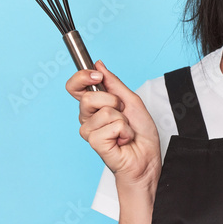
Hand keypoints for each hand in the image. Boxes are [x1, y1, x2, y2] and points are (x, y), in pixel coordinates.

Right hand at [65, 60, 160, 190]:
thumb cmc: (140, 134)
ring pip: (105, 112)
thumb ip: (114, 83)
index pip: (75, 87)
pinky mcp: (95, 143)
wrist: (147, 158)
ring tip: (125, 131)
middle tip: (123, 114)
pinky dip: (125, 132)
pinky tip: (123, 140)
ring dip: (123, 120)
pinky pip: (112, 126)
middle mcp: (88, 118)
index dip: (81, 77)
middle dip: (113, 102)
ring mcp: (90, 132)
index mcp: (94, 106)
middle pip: (88, 98)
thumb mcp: (131, 101)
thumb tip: (99, 65)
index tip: (97, 75)